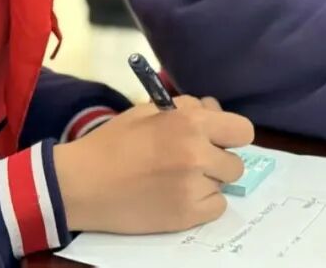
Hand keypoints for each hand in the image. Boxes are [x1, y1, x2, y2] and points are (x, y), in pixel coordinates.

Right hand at [53, 95, 253, 233]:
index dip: (231, 134)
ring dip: (209, 181)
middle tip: (192, 161)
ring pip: (224, 185)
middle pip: (236, 162)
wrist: (82, 183)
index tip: (218, 139)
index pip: (243, 130)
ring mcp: (194, 187)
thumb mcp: (149, 111)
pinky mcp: (187, 215)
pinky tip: (178, 196)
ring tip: (180, 179)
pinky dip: (202, 203)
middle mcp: (198, 154)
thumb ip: (187, 109)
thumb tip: (214, 112)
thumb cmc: (114, 142)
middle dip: (218, 160)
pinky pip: (216, 208)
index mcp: (190, 123)